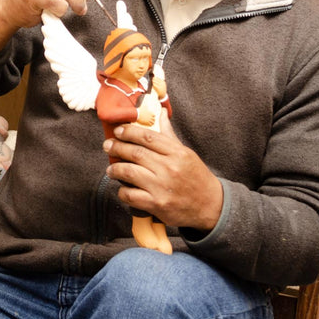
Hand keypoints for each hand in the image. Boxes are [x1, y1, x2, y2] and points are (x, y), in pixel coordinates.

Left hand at [103, 122, 223, 230]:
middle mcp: (169, 168)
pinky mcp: (156, 204)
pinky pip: (131, 195)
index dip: (129, 132)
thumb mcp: (186, 153)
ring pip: (129, 173)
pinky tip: (122, 189)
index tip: (117, 131)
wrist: (211, 206)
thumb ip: (169, 135)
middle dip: (117, 148)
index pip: (148, 136)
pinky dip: (122, 191)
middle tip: (107, 146)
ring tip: (111, 169)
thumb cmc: (196, 177)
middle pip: (135, 153)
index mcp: (177, 153)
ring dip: (115, 169)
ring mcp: (162, 187)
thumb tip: (160, 112)